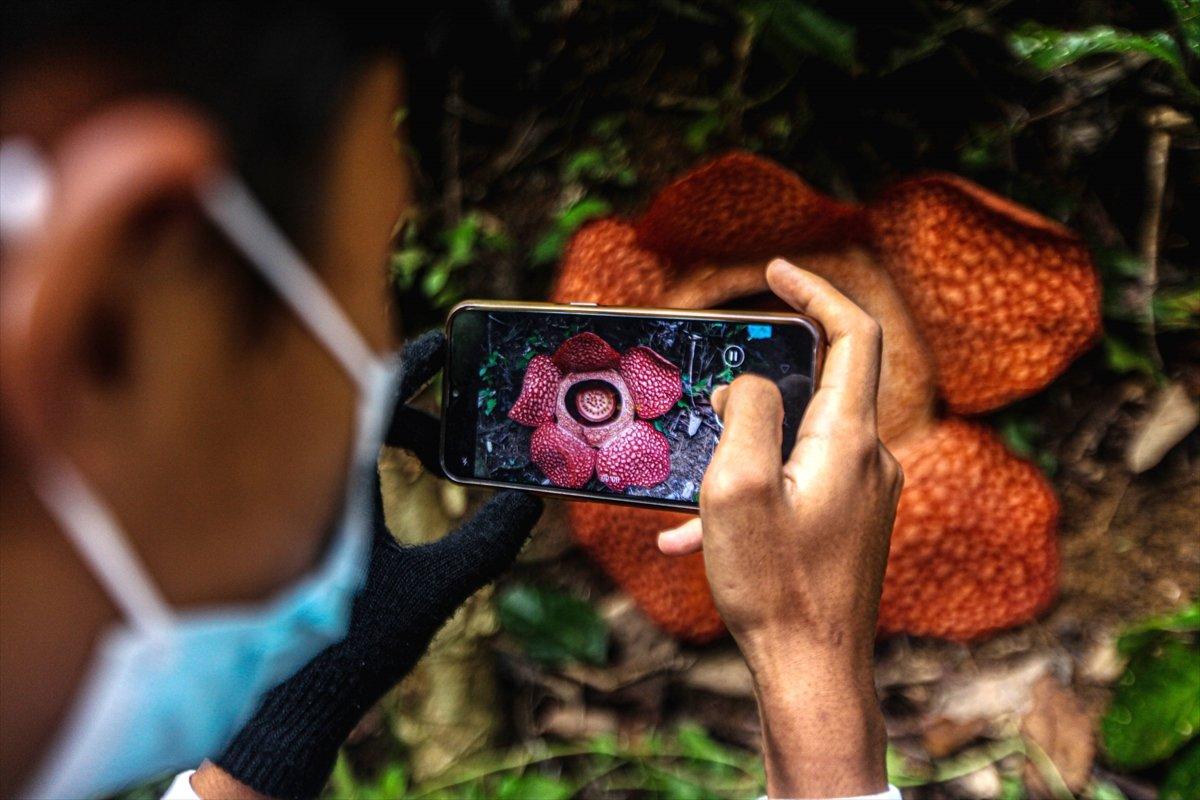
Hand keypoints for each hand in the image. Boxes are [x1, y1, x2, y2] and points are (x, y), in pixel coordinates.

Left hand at [195, 331, 542, 799]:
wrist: (290, 708)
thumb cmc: (351, 648)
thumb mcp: (433, 589)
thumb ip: (485, 543)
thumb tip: (530, 502)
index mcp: (332, 484)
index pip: (371, 395)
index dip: (412, 363)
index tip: (447, 346)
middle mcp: (307, 486)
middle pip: (362, 413)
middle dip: (416, 410)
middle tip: (459, 419)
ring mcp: (300, 507)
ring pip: (349, 443)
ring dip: (396, 437)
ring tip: (440, 452)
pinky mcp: (297, 531)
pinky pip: (338, 471)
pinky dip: (376, 462)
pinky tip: (405, 486)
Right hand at [658, 259, 901, 797]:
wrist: (814, 676)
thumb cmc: (775, 588)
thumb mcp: (737, 488)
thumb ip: (747, 413)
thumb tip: (749, 383)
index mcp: (847, 438)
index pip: (853, 334)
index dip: (815, 291)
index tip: (775, 270)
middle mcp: (867, 459)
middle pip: (823, 382)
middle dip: (760, 374)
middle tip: (710, 380)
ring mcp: (861, 495)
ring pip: (798, 437)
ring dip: (742, 444)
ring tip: (689, 479)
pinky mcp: (847, 526)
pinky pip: (794, 484)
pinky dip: (749, 491)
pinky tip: (693, 533)